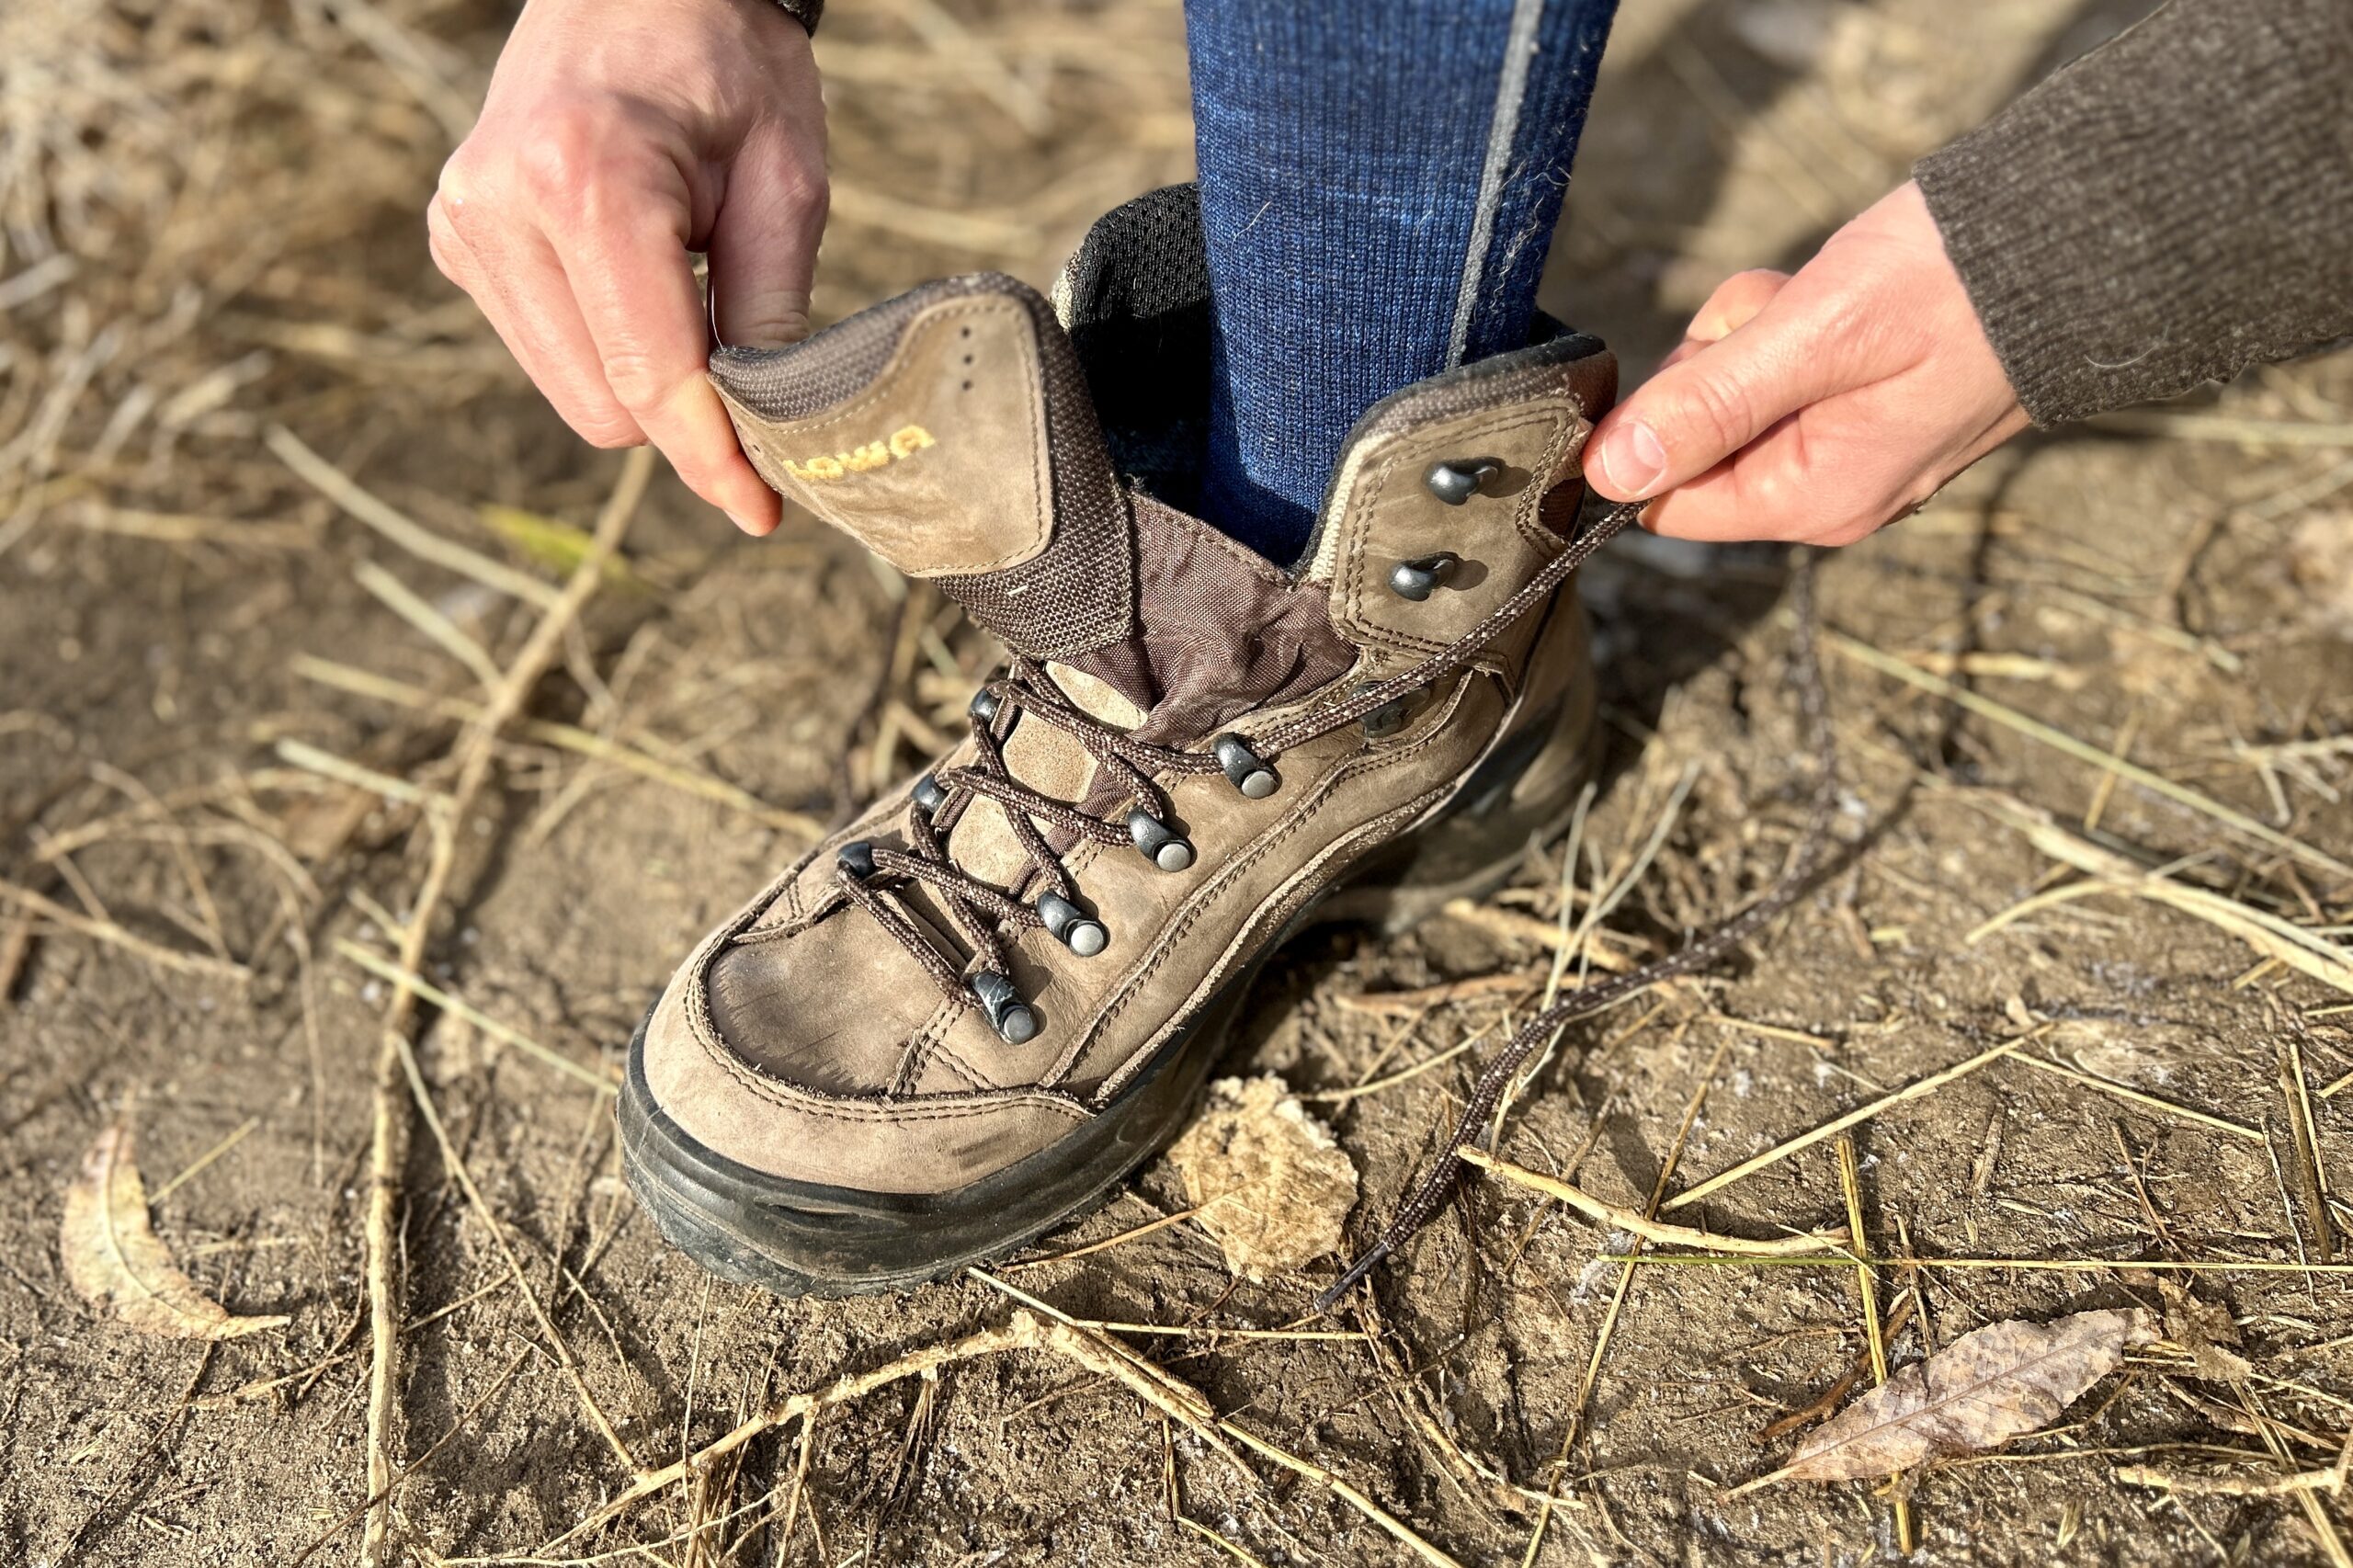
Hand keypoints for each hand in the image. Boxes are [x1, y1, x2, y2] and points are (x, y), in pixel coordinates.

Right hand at [429, 0, 825, 534]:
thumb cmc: (726, 64)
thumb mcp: (786, 181)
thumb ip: (772, 317)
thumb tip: (771, 441)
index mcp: (584, 183)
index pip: (650, 376)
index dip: (712, 459)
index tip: (762, 513)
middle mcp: (500, 207)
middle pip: (604, 408)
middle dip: (684, 415)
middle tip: (751, 366)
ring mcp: (465, 224)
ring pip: (571, 394)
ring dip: (642, 379)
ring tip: (686, 283)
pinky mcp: (457, 239)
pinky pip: (546, 352)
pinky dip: (604, 346)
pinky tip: (635, 275)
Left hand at [1585, 181, 2028, 546]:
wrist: (2084, 235)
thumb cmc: (1957, 284)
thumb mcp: (1817, 335)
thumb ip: (1710, 405)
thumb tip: (1611, 471)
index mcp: (1814, 498)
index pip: (1665, 500)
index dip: (1653, 430)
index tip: (1705, 358)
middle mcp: (1828, 493)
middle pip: (1695, 442)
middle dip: (1716, 363)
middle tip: (1788, 315)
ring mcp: (1848, 451)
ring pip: (1733, 392)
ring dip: (1755, 329)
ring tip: (1832, 298)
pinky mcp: (1861, 406)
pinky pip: (1781, 370)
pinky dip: (1791, 321)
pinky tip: (1851, 294)